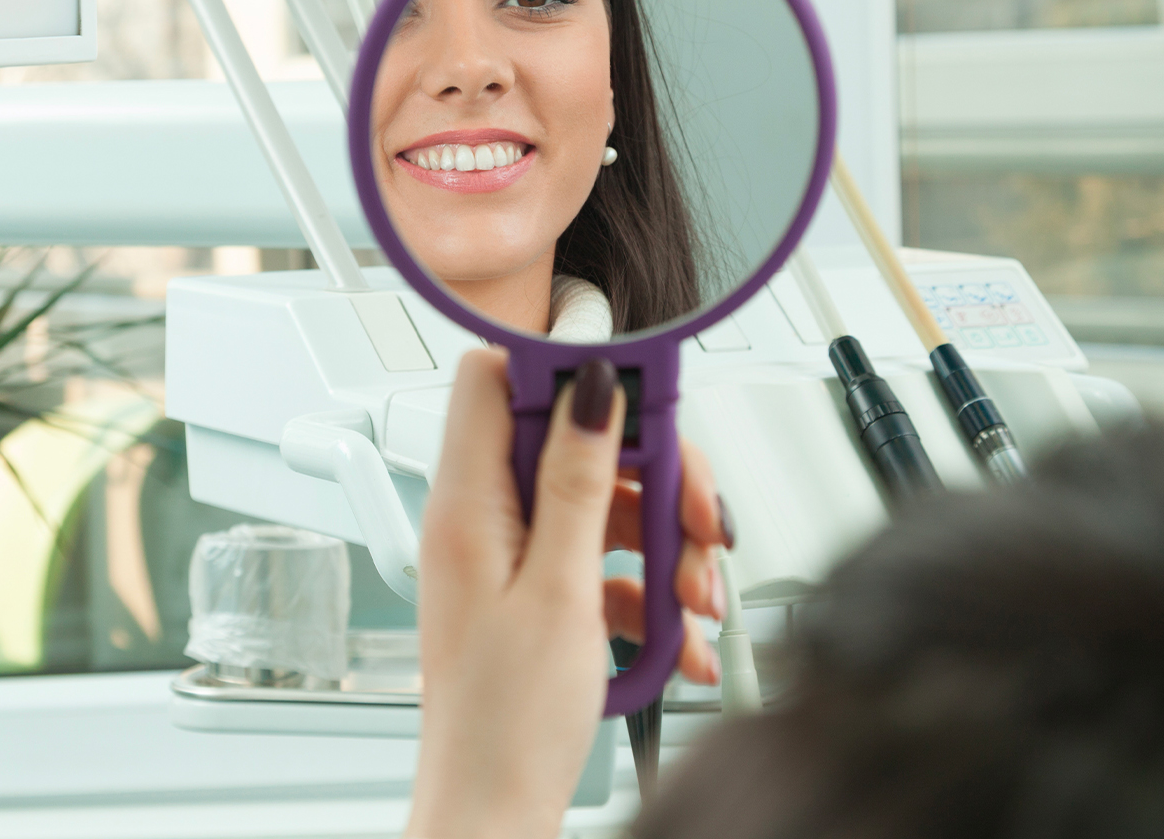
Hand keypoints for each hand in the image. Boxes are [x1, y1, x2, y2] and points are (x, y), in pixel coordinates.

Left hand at [406, 350, 733, 838]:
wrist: (492, 810)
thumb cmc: (502, 726)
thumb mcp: (557, 593)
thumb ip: (574, 484)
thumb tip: (588, 389)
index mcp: (466, 503)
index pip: (498, 379)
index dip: (569, 368)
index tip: (641, 390)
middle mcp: (483, 520)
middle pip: (574, 441)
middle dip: (651, 476)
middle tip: (696, 521)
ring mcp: (512, 557)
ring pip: (603, 503)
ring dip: (665, 545)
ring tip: (696, 598)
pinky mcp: (539, 595)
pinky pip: (606, 562)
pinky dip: (651, 593)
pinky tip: (680, 638)